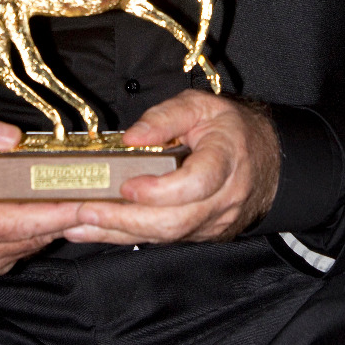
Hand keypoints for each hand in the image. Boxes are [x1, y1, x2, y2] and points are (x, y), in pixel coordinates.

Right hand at [0, 115, 83, 275]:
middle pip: (37, 233)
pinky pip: (29, 244)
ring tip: (92, 193)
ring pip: (37, 240)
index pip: (23, 220)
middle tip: (106, 192)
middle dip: (73, 213)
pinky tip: (63, 204)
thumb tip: (10, 137)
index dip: (60, 209)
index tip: (91, 197)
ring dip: (64, 219)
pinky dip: (47, 225)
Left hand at [63, 91, 279, 246]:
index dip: (160, 190)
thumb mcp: (200, 106)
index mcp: (226, 159)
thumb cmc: (229, 129)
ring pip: (165, 236)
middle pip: (175, 221)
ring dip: (118, 233)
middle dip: (125, 220)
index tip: (127, 185)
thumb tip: (132, 138)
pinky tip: (96, 230)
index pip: (196, 184)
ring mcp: (212, 222)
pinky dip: (127, 236)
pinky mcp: (200, 233)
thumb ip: (165, 117)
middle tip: (85, 211)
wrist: (265, 159)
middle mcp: (222, 198)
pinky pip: (163, 239)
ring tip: (78, 224)